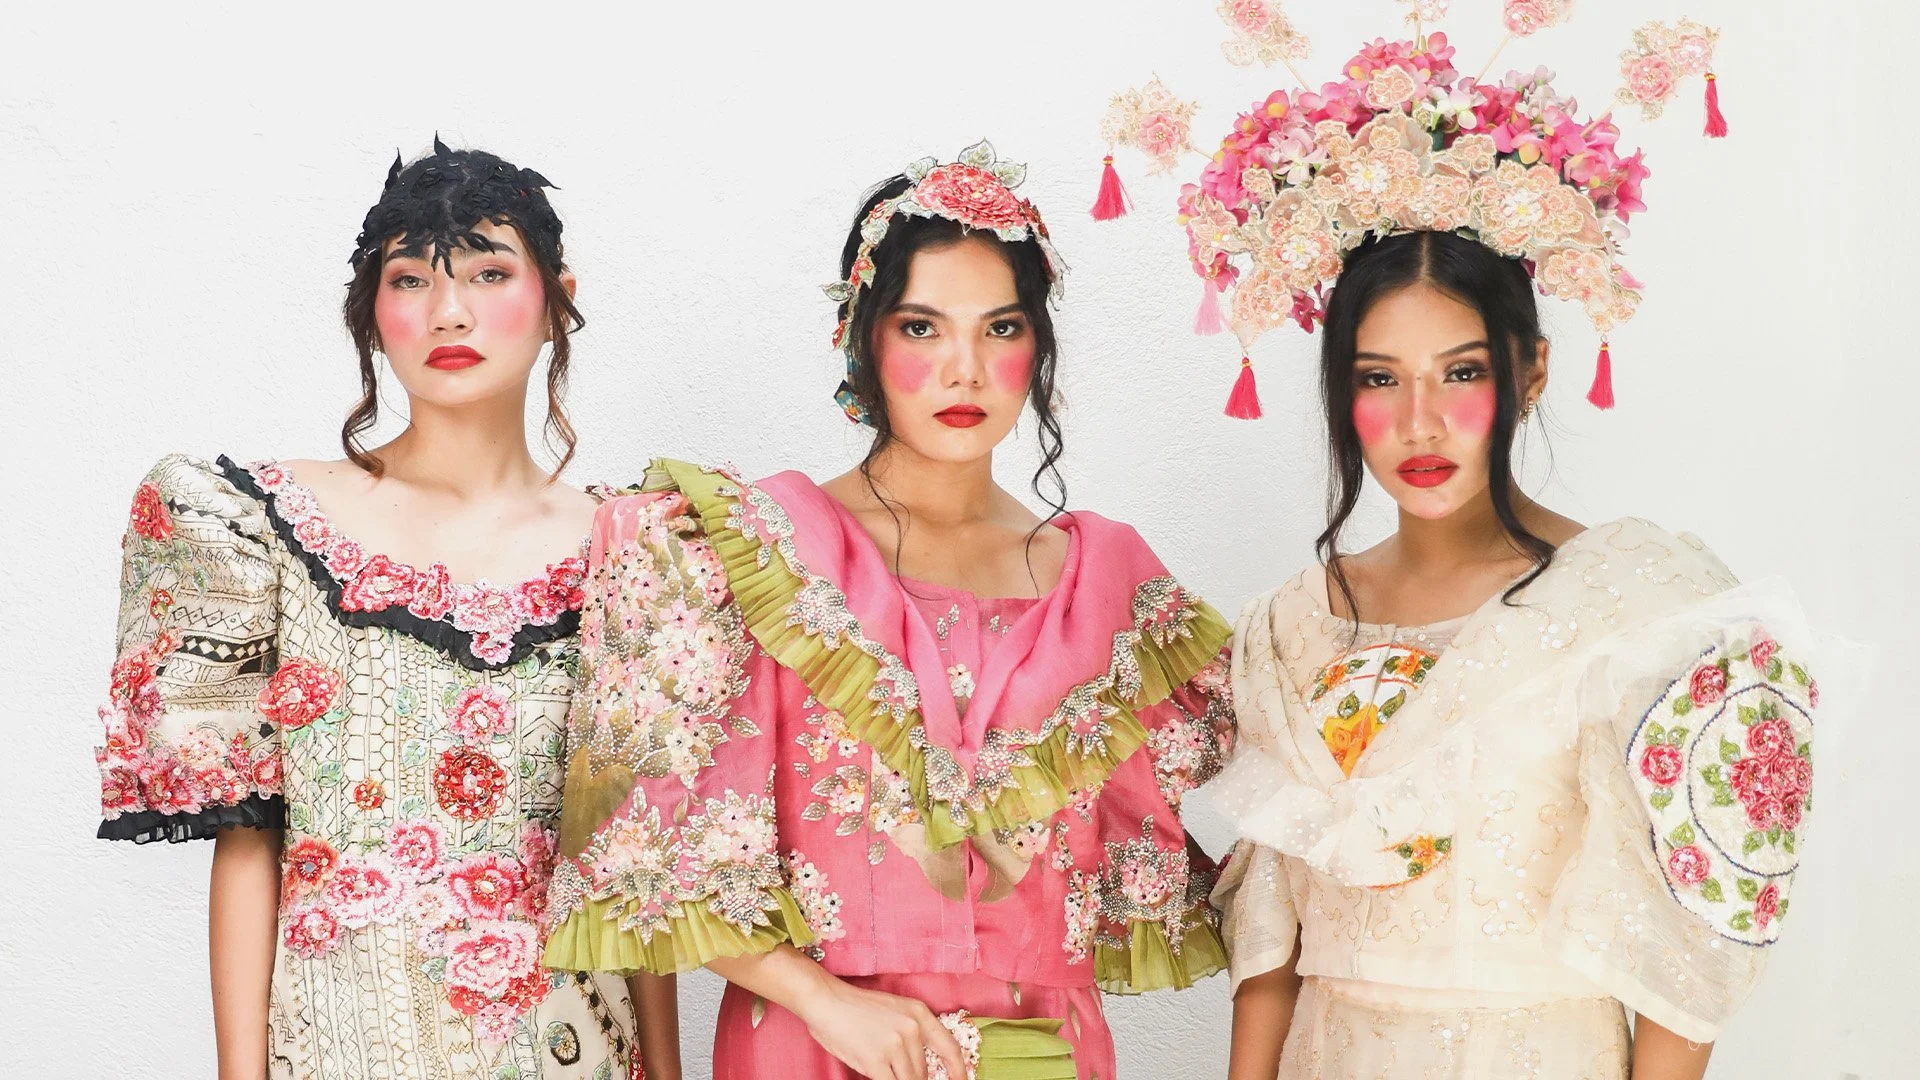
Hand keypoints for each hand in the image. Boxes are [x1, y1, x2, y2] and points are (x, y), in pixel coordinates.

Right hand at [793, 981, 967, 1079]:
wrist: (825, 1000)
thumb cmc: (855, 1007)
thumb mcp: (894, 1010)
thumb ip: (912, 1032)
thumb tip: (924, 1064)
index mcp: (919, 1012)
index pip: (949, 1048)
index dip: (958, 1070)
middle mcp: (911, 1028)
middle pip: (924, 1071)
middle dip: (915, 1079)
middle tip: (898, 1071)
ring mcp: (894, 1045)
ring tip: (883, 1067)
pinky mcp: (875, 1061)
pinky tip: (879, 1075)